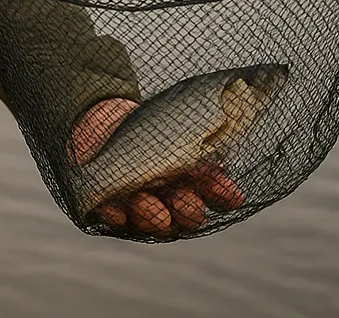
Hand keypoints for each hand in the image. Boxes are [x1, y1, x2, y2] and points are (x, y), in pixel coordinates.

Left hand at [69, 98, 244, 236]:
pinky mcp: (108, 203)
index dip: (222, 196)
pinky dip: (115, 215)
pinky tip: (116, 211)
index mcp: (190, 181)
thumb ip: (196, 139)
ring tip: (146, 202)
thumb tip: (221, 154)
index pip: (213, 195)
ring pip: (150, 221)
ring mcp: (139, 204)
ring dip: (151, 215)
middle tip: (183, 201)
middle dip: (187, 211)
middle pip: (185, 215)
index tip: (232, 195)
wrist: (106, 118)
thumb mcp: (174, 126)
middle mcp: (169, 200)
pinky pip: (112, 217)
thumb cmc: (146, 125)